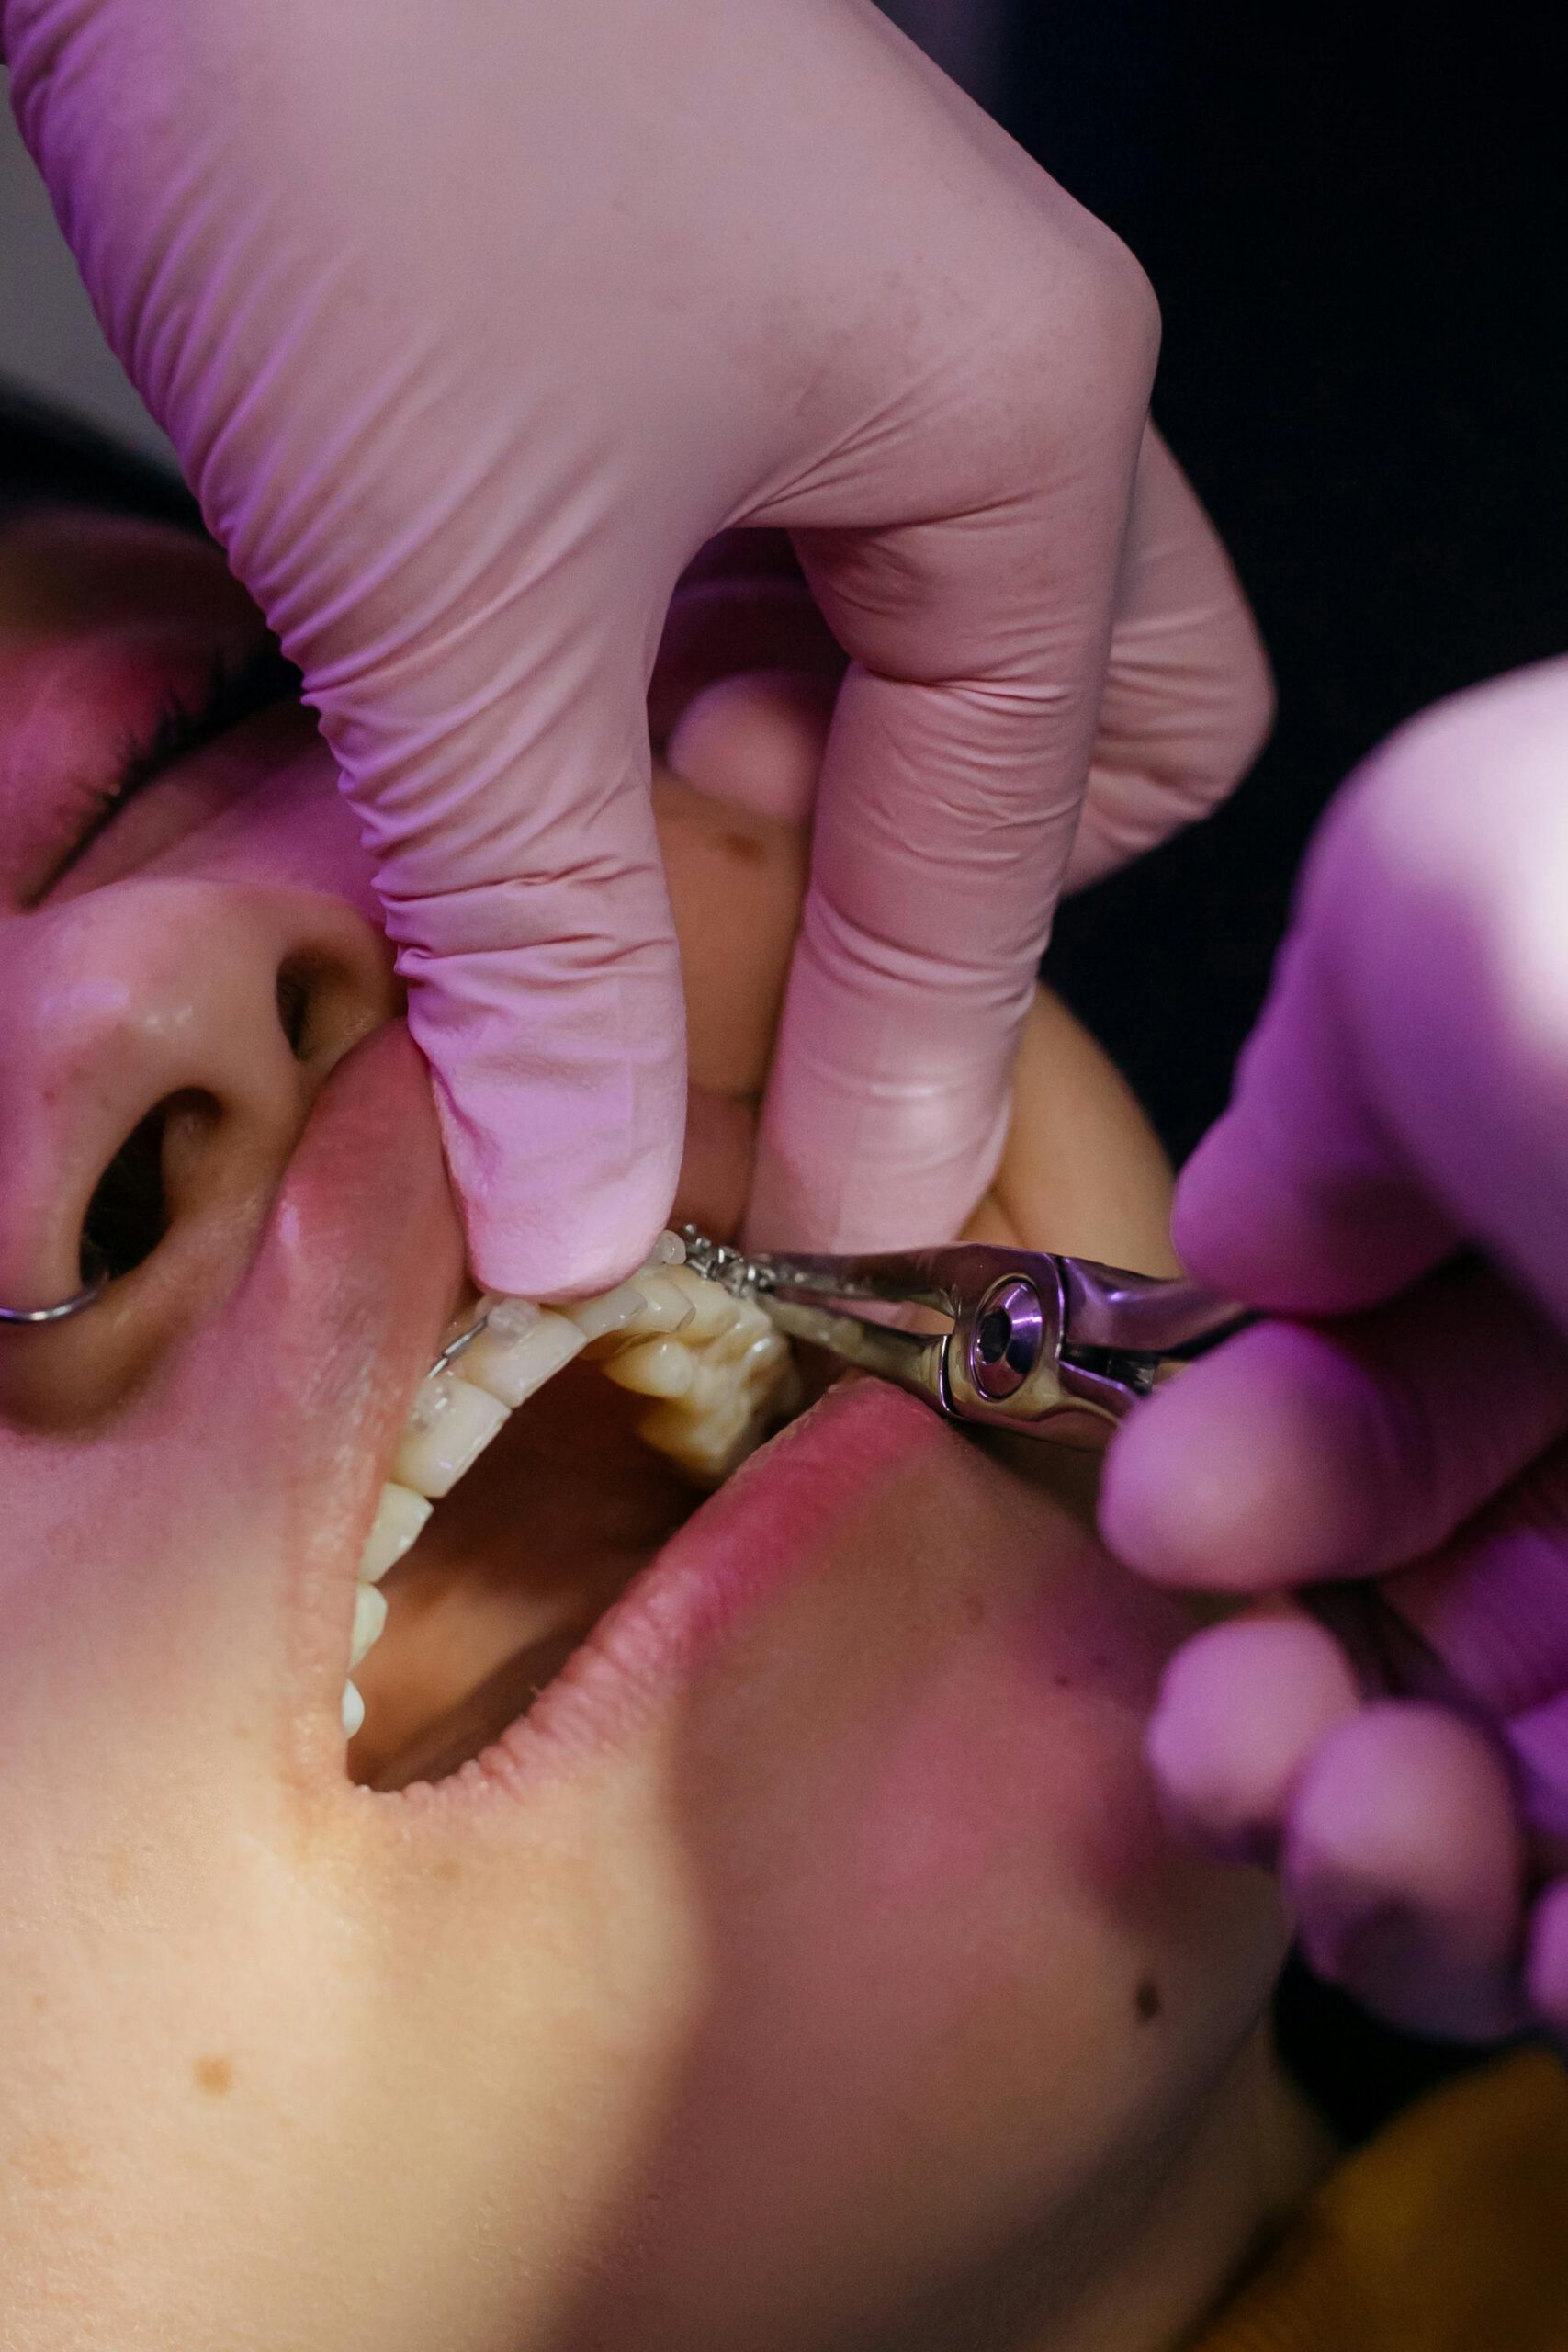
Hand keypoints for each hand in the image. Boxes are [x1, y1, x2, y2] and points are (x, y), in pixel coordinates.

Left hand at [5, 0, 1267, 1292]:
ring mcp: (838, 332)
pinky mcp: (694, 316)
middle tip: (735, 981)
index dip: (898, 1078)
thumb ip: (543, 934)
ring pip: (902, 658)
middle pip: (1057, 736)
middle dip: (916, 894)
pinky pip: (758, 573)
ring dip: (768, 805)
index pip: (997, 856)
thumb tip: (583, 1207)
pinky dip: (659, 697)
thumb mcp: (457, 591)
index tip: (805, 1245)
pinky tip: (529, 734)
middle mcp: (971, 373)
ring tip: (593, 861)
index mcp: (1016, 426)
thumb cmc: (357, 70)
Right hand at [1101, 658, 1567, 2040]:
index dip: (1261, 1450)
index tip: (1174, 1516)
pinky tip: (1529, 1938)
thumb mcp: (1450, 887)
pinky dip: (1553, 1951)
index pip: (1419, 1356)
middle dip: (1280, 1681)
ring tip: (1355, 1824)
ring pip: (1532, 1776)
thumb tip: (1259, 1233)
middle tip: (1225, 1727)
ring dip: (1385, 1843)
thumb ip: (1313, 1062)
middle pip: (1456, 1589)